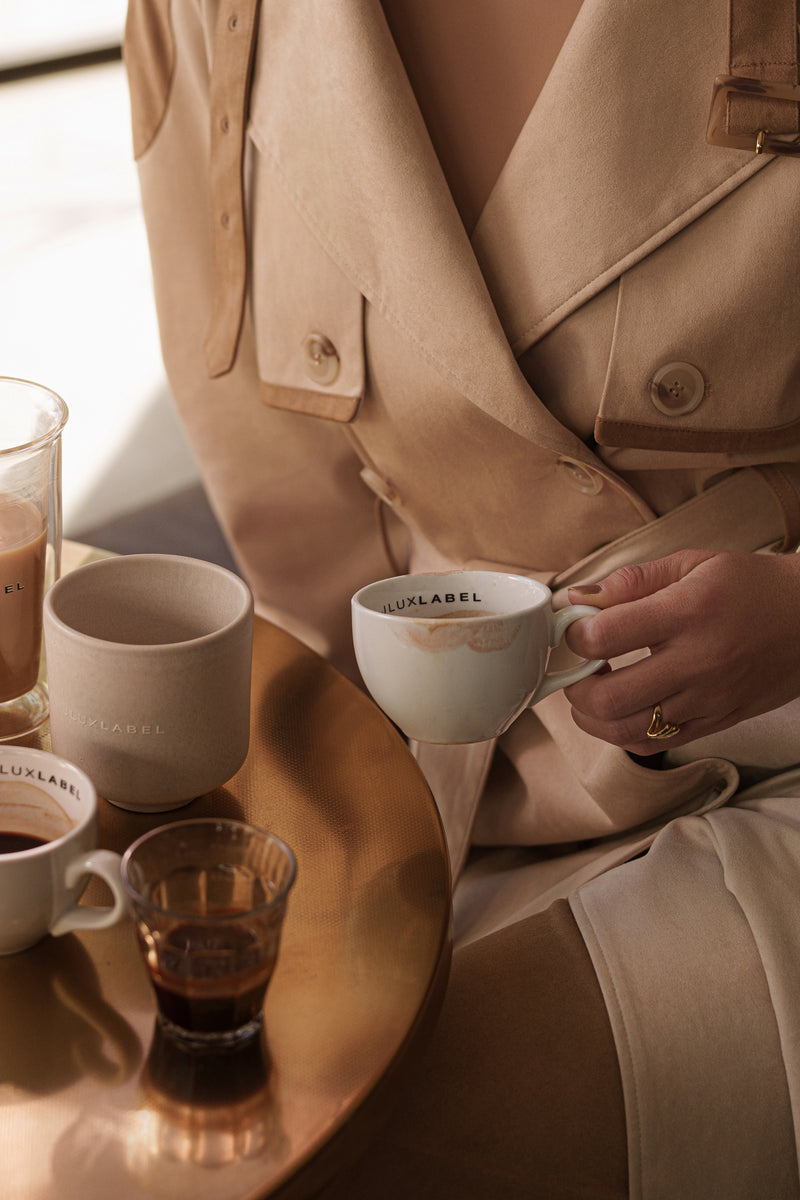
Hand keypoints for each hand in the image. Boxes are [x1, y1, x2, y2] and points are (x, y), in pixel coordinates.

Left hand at [563, 548, 799, 754]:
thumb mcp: (693, 563)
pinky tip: (621, 710)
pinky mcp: (716, 722)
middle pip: (608, 697)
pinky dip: (623, 733)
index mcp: (688, 613)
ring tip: (592, 691)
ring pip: (626, 731)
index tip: (574, 627)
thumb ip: (631, 581)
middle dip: (574, 686)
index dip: (573, 634)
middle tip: (575, 668)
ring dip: (592, 716)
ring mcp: (707, 699)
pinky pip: (655, 744)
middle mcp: (697, 662)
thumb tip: (576, 597)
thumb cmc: (751, 586)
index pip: (605, 636)